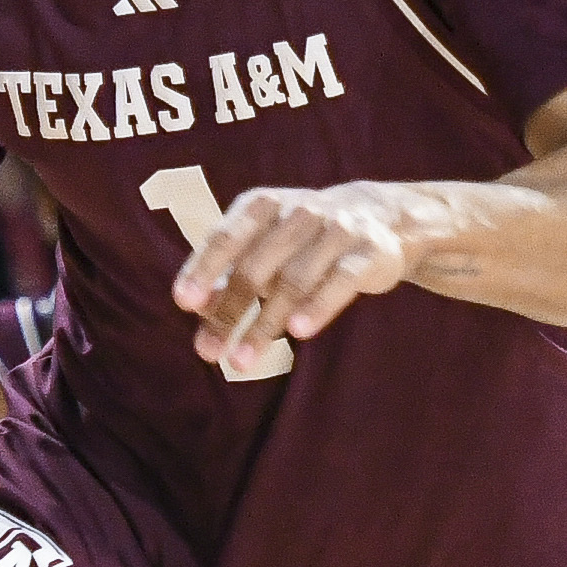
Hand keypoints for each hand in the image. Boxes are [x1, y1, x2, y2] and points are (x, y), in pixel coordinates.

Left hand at [172, 177, 427, 371]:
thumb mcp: (264, 245)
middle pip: (256, 266)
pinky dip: (318, 305)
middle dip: (229, 311)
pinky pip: (341, 281)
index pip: (226, 236)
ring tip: (242, 360)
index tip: (184, 302)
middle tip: (209, 352)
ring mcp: (335, 230)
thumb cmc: (304, 238)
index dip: (204, 269)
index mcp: (263, 205)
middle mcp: (298, 211)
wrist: (382, 218)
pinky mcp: (368, 252)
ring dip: (264, 322)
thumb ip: (229, 271)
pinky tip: (298, 332)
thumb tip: (195, 306)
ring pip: (294, 279)